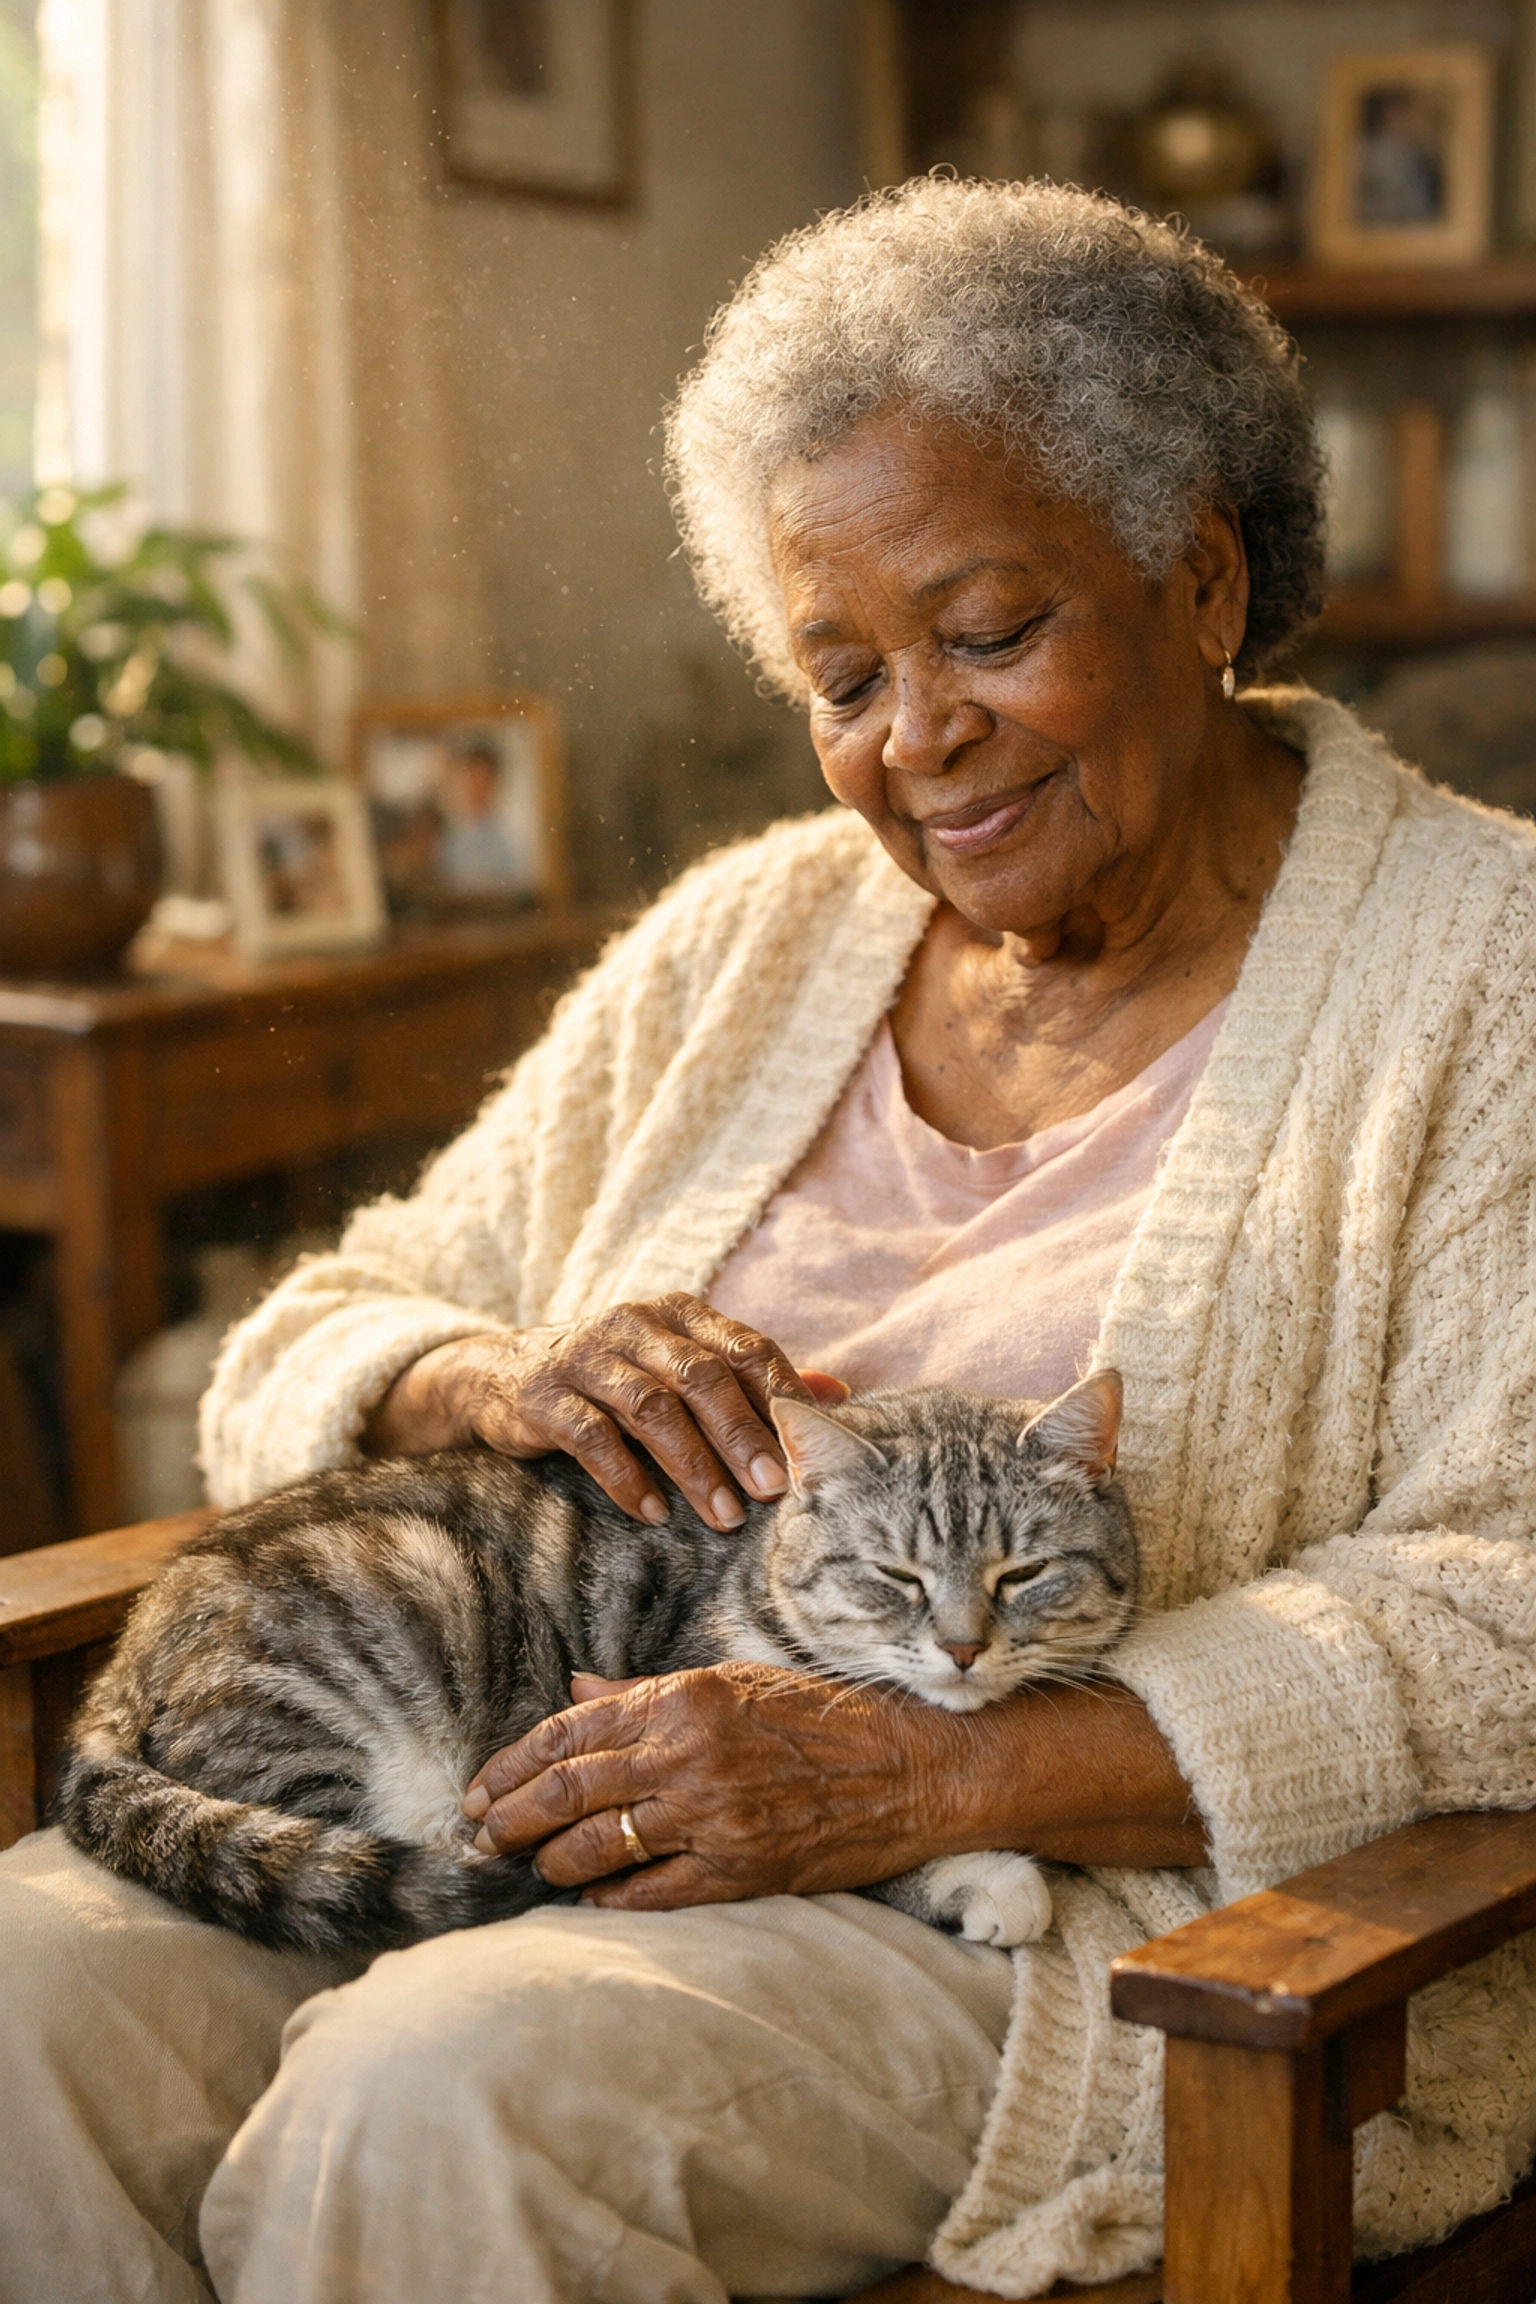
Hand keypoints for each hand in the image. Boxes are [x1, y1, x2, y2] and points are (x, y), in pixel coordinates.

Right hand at [364, 1294, 847, 1531]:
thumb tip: (837, 1395)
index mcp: (681, 1315)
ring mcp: (587, 1358)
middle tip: (774, 1490)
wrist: (501, 1376)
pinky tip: (653, 1513)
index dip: (781, 1396)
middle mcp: (636, 1326)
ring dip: (692, 1465)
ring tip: (724, 1516)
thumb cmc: (615, 1379)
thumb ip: (751, 1380)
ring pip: (650, 1408)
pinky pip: (591, 1436)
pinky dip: (626, 1477)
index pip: (746, 1347)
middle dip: (743, 1436)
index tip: (813, 1449)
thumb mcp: (680, 1368)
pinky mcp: (545, 1396)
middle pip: (702, 1377)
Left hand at [463, 1664, 976, 1907]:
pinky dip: (610, 1897)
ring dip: (551, 1861)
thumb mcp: (737, 1680)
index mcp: (686, 1697)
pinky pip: (653, 1891)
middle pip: (569, 1791)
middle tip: (477, 1838)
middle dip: (510, 1818)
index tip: (479, 1788)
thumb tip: (576, 1688)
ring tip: (526, 1866)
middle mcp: (690, 1754)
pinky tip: (588, 1897)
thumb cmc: (828, 1716)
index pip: (571, 1731)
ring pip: (600, 1846)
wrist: (916, 1767)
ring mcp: (715, 1816)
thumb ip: (648, 1692)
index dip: (513, 1764)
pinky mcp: (742, 1869)